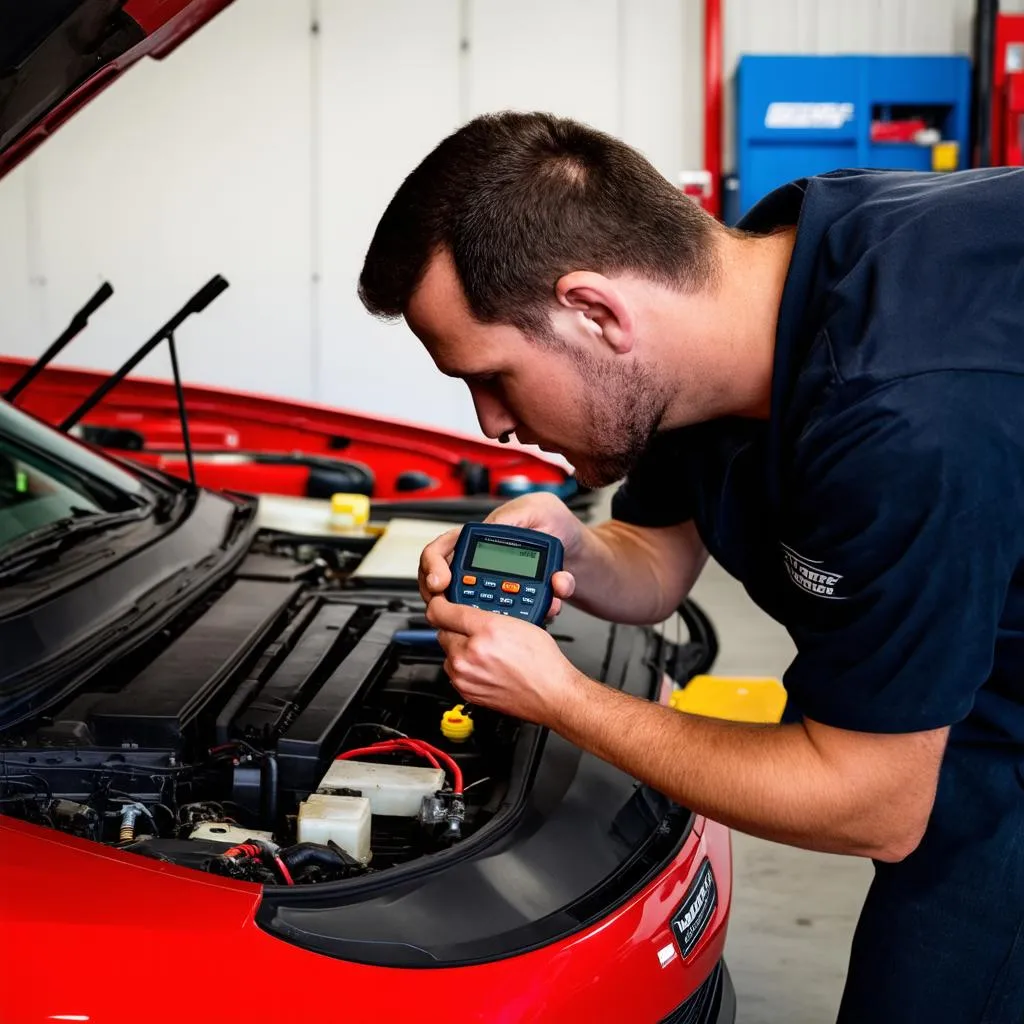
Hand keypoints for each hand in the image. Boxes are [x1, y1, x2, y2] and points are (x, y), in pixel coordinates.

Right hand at [418, 493, 581, 618]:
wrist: (581, 549)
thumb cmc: (557, 523)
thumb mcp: (536, 508)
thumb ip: (512, 517)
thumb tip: (490, 529)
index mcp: (477, 537)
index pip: (439, 552)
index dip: (431, 568)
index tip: (440, 583)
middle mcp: (479, 564)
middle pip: (443, 588)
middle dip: (446, 603)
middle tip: (457, 612)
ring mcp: (494, 586)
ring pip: (472, 609)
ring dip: (486, 616)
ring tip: (508, 614)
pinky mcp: (512, 604)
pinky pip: (505, 618)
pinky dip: (521, 620)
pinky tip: (542, 610)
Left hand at [426, 596, 586, 726]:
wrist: (551, 693)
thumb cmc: (542, 662)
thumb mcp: (519, 622)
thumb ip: (487, 613)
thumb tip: (467, 610)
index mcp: (485, 631)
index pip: (442, 611)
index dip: (439, 603)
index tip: (439, 603)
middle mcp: (470, 654)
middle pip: (443, 631)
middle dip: (455, 628)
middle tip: (474, 629)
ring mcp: (465, 675)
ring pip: (447, 652)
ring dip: (458, 648)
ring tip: (483, 650)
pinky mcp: (466, 691)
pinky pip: (454, 671)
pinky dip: (463, 666)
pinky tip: (482, 665)